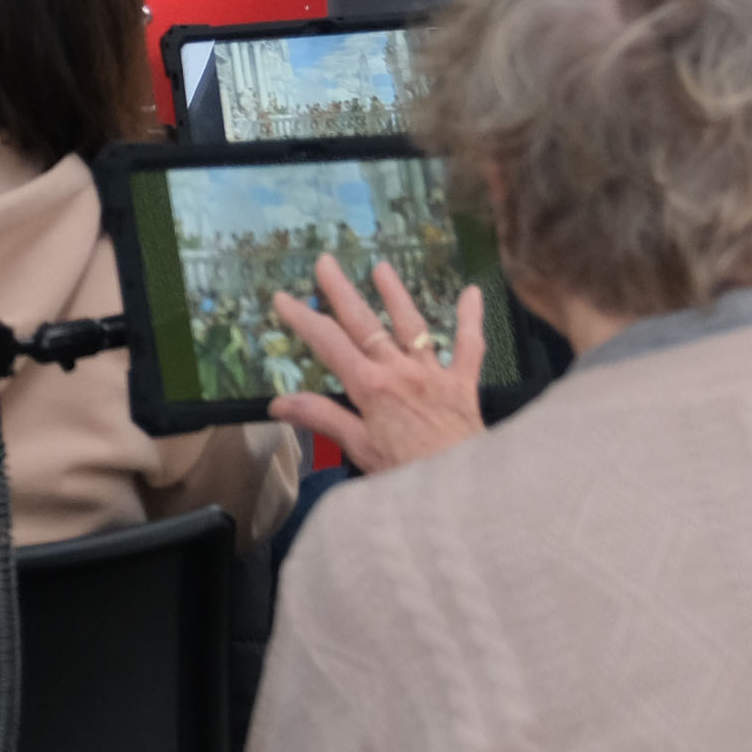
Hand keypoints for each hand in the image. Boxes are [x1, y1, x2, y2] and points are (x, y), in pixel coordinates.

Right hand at [267, 254, 487, 471]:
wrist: (465, 490)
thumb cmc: (407, 474)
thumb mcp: (359, 449)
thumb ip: (322, 419)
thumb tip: (277, 403)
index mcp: (370, 386)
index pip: (328, 344)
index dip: (303, 318)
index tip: (282, 297)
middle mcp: (400, 371)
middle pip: (365, 324)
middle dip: (342, 291)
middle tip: (326, 262)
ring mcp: (434, 374)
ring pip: (412, 326)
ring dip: (395, 294)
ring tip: (381, 267)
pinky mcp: (463, 384)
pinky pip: (470, 347)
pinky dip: (471, 319)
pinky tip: (473, 293)